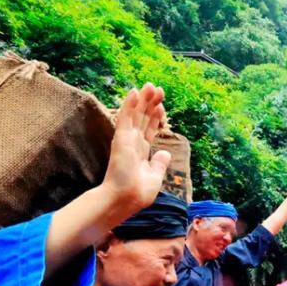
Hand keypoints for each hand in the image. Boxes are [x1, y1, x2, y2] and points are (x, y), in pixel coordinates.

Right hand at [103, 84, 167, 213]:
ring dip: (143, 99)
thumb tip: (165, 153)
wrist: (125, 200)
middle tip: (157, 88)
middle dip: (151, 103)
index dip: (156, 117)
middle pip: (144, 118)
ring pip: (136, 114)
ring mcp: (127, 139)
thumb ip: (159, 164)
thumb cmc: (137, 193)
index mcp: (142, 152)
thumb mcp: (154, 177)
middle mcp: (134, 143)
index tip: (162, 106)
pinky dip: (130, 104)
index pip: (149, 129)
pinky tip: (134, 92)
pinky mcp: (121, 138)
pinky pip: (126, 118)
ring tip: (150, 85)